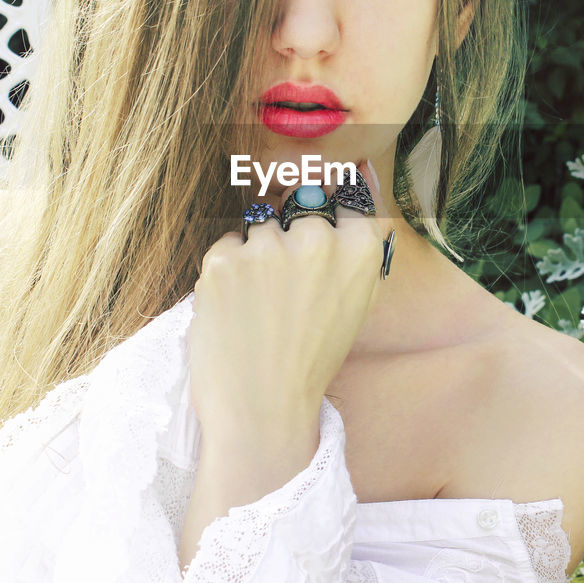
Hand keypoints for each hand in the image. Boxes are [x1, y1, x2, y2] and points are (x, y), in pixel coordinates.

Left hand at [188, 159, 388, 441]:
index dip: (327, 223)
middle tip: (283, 295)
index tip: (316, 248)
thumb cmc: (311, 361)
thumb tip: (358, 173)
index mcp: (360, 249)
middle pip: (298, 212)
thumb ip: (357, 244)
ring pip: (259, 229)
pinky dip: (226, 272)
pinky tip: (236, 310)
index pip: (346, 199)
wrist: (262, 409)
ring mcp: (268, 246)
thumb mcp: (355, 302)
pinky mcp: (224, 258)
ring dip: (255, 258)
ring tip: (258, 309)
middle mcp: (317, 239)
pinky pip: (226, 246)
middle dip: (288, 243)